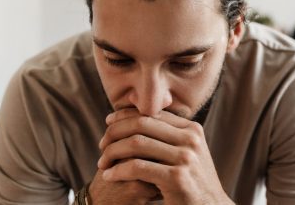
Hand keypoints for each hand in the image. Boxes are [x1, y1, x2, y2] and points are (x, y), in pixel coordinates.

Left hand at [97, 108, 233, 204]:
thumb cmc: (192, 182)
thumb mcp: (187, 153)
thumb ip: (169, 136)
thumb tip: (138, 117)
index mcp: (192, 129)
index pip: (152, 113)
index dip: (126, 115)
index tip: (108, 123)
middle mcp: (191, 139)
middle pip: (142, 123)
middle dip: (116, 132)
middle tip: (102, 145)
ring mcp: (186, 158)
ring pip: (137, 143)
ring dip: (113, 152)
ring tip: (103, 163)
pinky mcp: (177, 178)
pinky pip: (137, 167)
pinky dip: (118, 171)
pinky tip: (109, 176)